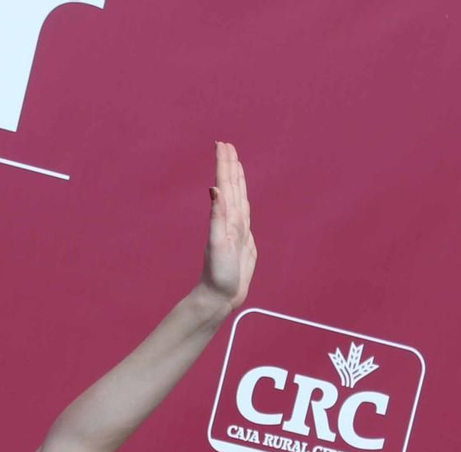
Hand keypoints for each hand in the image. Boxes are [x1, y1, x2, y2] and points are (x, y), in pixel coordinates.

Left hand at [196, 141, 255, 311]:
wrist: (220, 297)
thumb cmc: (217, 274)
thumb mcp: (217, 243)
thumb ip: (216, 216)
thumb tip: (215, 189)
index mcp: (226, 218)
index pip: (225, 184)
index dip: (224, 164)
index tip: (222, 145)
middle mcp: (231, 221)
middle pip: (232, 187)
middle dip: (230, 165)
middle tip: (227, 145)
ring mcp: (238, 230)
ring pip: (239, 198)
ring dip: (237, 180)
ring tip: (235, 163)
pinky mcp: (244, 241)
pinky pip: (245, 214)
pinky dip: (244, 201)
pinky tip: (242, 197)